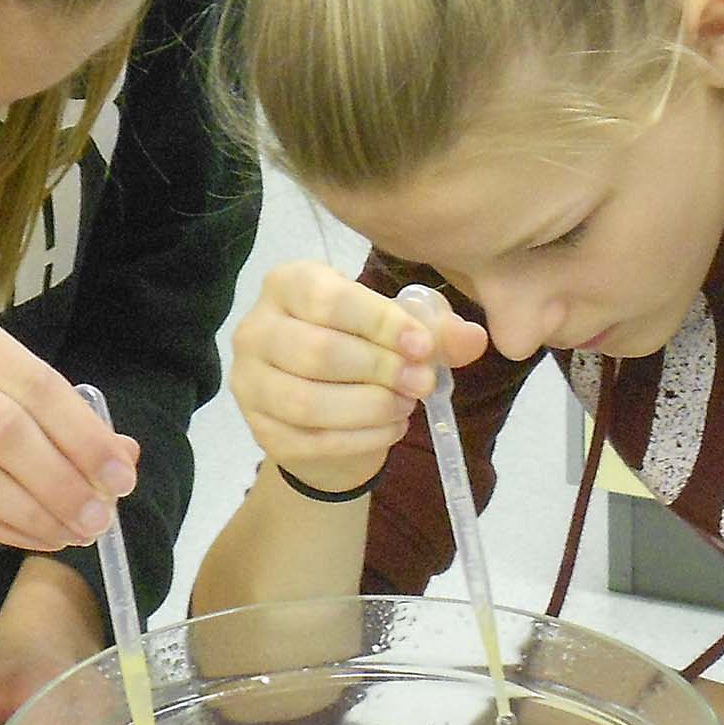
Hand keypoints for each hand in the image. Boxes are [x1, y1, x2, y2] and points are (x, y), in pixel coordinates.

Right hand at [0, 290, 135, 551]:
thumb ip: (42, 404)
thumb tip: (123, 452)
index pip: (31, 379)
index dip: (83, 433)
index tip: (121, 475)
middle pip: (3, 429)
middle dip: (62, 481)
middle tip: (99, 519)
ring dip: (31, 513)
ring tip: (70, 534)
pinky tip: (26, 536)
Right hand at [230, 263, 488, 493]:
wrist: (330, 418)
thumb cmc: (364, 355)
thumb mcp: (401, 332)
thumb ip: (436, 331)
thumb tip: (473, 340)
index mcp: (288, 284)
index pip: (329, 299)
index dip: (381, 324)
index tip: (423, 347)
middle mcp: (256, 329)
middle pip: (317, 351)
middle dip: (380, 370)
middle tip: (422, 382)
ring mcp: (250, 383)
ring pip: (309, 402)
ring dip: (370, 407)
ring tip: (405, 406)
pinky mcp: (261, 431)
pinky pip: (312, 440)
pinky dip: (362, 438)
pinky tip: (390, 429)